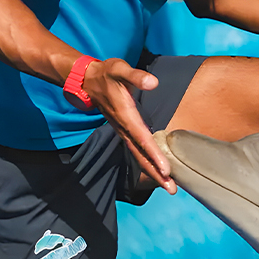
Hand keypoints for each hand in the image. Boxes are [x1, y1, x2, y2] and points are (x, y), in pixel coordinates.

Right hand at [83, 58, 177, 193]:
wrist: (87, 80)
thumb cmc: (106, 74)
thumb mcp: (119, 69)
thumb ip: (135, 76)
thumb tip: (153, 82)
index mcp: (126, 116)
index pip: (142, 139)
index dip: (154, 155)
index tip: (166, 170)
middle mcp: (124, 128)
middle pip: (140, 155)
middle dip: (155, 173)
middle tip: (171, 189)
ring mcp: (123, 131)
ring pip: (138, 155)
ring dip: (152, 172)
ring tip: (168, 186)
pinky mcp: (124, 131)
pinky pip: (137, 151)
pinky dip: (147, 162)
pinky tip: (158, 170)